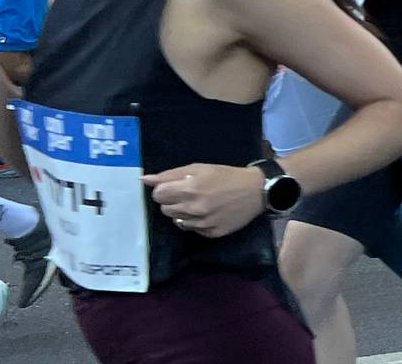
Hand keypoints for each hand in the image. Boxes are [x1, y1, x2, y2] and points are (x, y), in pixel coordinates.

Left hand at [145, 163, 265, 237]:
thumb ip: (170, 175)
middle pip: (165, 209)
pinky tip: (209, 213)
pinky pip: (192, 230)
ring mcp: (204, 223)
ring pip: (177, 221)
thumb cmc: (226, 175)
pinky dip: (197, 222)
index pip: (158, 195)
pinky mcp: (212, 233)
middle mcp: (195, 208)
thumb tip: (144, 180)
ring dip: (184, 212)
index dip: (164, 189)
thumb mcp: (199, 168)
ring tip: (200, 204)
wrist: (257, 190)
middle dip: (173, 201)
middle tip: (188, 194)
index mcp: (191, 188)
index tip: (175, 186)